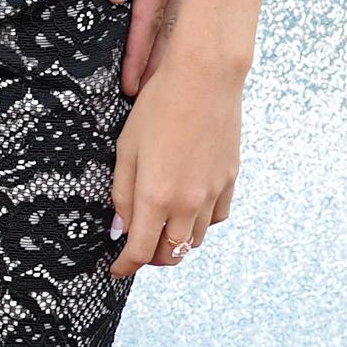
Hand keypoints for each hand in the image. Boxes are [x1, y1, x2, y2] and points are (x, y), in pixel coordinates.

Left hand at [100, 0, 188, 93]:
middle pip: (165, 23)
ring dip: (159, 48)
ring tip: (151, 84)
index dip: (138, 52)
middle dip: (155, 62)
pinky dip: (157, 23)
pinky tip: (153, 39)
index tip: (130, 87)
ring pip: (166, 13)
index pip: (149, 16)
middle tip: (144, 104)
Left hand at [106, 51, 240, 278]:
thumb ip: (121, 193)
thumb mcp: (126, 149)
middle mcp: (187, 203)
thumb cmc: (158, 108)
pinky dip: (200, 224)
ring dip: (176, 243)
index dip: (126, 266)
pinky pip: (216, 218)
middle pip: (170, 253)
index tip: (117, 269)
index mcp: (155, 196)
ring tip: (161, 230)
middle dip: (150, 258)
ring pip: (195, 240)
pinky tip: (189, 210)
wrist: (205, 78)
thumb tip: (119, 228)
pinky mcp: (230, 181)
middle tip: (136, 248)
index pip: (140, 250)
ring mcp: (213, 193)